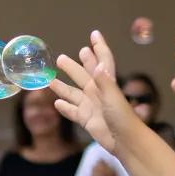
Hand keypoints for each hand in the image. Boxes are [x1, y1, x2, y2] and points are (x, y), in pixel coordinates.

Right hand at [52, 31, 134, 153]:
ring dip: (62, 87)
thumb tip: (97, 65)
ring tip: (50, 80)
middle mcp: (97, 93)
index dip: (99, 47)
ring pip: (73, 94)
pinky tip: (57, 104)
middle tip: (62, 58)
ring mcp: (91, 106)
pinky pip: (73, 112)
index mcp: (106, 83)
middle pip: (82, 76)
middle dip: (73, 67)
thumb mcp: (113, 97)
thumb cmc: (122, 117)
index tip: (94, 34)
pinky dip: (65, 108)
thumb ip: (104, 82)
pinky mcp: (87, 120)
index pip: (102, 61)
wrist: (125, 141)